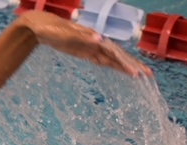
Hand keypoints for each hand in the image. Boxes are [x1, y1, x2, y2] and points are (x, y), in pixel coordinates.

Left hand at [19, 11, 152, 77]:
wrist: (40, 27)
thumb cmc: (51, 29)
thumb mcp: (64, 33)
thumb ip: (81, 37)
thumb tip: (100, 39)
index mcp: (93, 38)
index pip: (114, 52)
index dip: (125, 62)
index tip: (136, 72)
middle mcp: (95, 42)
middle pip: (117, 55)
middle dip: (131, 65)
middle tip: (146, 75)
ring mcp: (90, 47)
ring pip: (111, 58)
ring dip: (124, 66)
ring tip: (138, 74)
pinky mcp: (84, 52)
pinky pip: (101, 60)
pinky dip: (112, 65)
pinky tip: (119, 69)